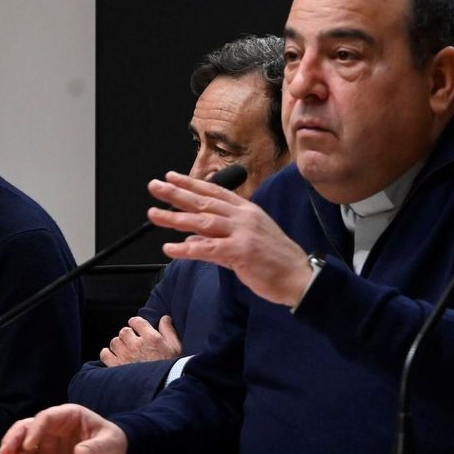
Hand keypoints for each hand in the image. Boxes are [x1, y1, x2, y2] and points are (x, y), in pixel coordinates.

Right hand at [0, 404, 125, 453]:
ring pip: (24, 448)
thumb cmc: (112, 441)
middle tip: (4, 453)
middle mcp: (52, 428)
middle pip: (25, 428)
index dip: (34, 430)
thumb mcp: (110, 443)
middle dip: (13, 439)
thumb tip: (80, 453)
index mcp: (67, 415)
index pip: (45, 418)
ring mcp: (47, 444)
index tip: (28, 445)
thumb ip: (96, 447)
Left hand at [100, 314, 182, 366]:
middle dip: (128, 335)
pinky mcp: (116, 367)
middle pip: (124, 331)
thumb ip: (169, 330)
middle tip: (133, 342)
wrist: (164, 386)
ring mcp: (125, 356)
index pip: (136, 321)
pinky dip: (108, 354)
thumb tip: (164, 318)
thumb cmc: (171, 368)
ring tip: (126, 351)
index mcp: (151, 338)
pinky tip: (116, 357)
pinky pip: (105, 354)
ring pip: (114, 342)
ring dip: (119, 345)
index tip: (137, 328)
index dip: (136, 323)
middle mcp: (136, 345)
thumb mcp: (176, 347)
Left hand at [146, 171, 312, 306]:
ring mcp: (242, 233)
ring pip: (202, 222)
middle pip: (204, 202)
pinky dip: (187, 249)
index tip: (171, 177)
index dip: (191, 183)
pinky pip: (207, 249)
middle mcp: (244, 217)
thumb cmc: (276, 261)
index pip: (214, 192)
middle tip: (154, 186)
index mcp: (247, 211)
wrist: (299, 276)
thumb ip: (220, 236)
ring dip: (174, 218)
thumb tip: (194, 236)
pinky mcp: (240, 252)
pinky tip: (169, 248)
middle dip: (176, 193)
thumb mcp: (249, 240)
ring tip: (153, 215)